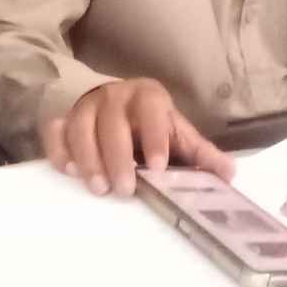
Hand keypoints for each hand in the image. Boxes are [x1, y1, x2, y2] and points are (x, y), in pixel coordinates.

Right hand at [43, 78, 235, 197]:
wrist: (116, 102)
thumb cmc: (151, 124)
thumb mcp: (176, 133)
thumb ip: (200, 154)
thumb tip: (230, 173)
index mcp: (148, 97)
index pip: (152, 111)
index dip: (155, 137)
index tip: (157, 167)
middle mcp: (115, 96)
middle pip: (112, 122)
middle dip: (118, 157)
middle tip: (124, 189)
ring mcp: (86, 106)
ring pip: (81, 126)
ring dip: (88, 157)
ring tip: (98, 187)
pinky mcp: (64, 117)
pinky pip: (56, 130)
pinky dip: (59, 149)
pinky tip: (69, 170)